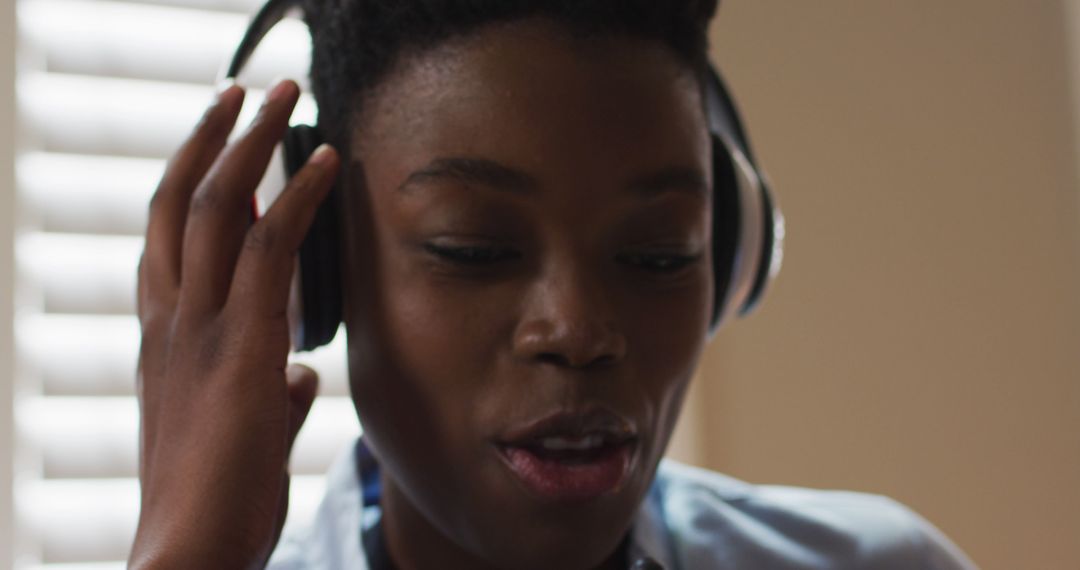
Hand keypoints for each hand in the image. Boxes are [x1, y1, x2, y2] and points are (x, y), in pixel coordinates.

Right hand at [129, 80, 339, 568]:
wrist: (188, 552)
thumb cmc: (213, 502)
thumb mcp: (240, 435)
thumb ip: (269, 393)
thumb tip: (301, 374)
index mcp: (164, 338)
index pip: (169, 237)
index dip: (192, 181)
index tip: (222, 143)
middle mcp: (170, 319)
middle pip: (180, 201)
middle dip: (211, 136)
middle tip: (241, 89)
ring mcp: (199, 328)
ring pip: (218, 206)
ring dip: (251, 139)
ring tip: (281, 90)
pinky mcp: (242, 344)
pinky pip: (273, 249)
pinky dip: (301, 196)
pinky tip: (329, 161)